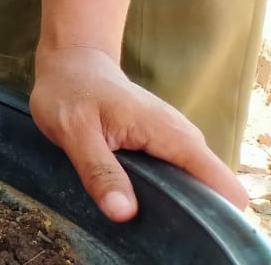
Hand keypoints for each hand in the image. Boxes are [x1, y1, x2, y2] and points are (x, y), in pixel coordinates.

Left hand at [30, 44, 245, 220]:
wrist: (72, 63)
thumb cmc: (70, 91)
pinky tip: (136, 198)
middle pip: (211, 194)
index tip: (181, 230)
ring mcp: (175, 142)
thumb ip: (99, 171)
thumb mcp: (73, 132)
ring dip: (173, 206)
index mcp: (172, 134)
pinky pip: (176, 179)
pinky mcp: (164, 147)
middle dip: (187, 216)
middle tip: (149, 224)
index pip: (223, 185)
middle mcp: (183, 139)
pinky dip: (162, 194)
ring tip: (138, 211)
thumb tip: (123, 213)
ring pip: (193, 189)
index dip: (213, 215)